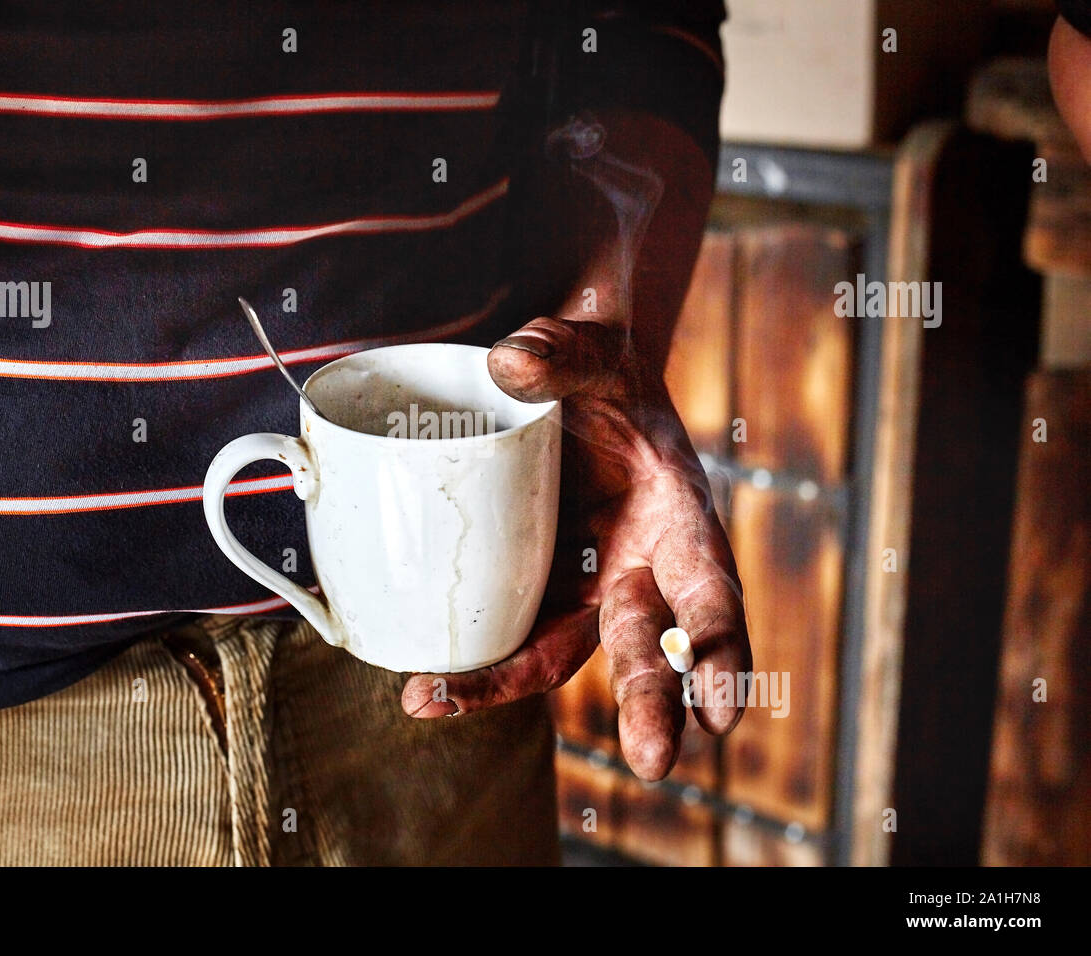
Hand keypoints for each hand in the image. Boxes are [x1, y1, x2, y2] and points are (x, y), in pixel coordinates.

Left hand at [400, 312, 752, 780]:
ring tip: (433, 702)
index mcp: (679, 521)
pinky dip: (476, 658)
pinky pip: (512, 630)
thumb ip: (560, 354)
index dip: (720, 649)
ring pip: (559, 650)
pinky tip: (424, 677)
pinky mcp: (539, 585)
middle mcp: (639, 568)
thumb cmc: (604, 376)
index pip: (710, 591)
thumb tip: (510, 364)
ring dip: (507, 684)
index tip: (725, 709)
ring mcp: (585, 585)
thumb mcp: (593, 354)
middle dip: (652, 706)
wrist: (578, 388)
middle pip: (648, 646)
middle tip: (652, 762)